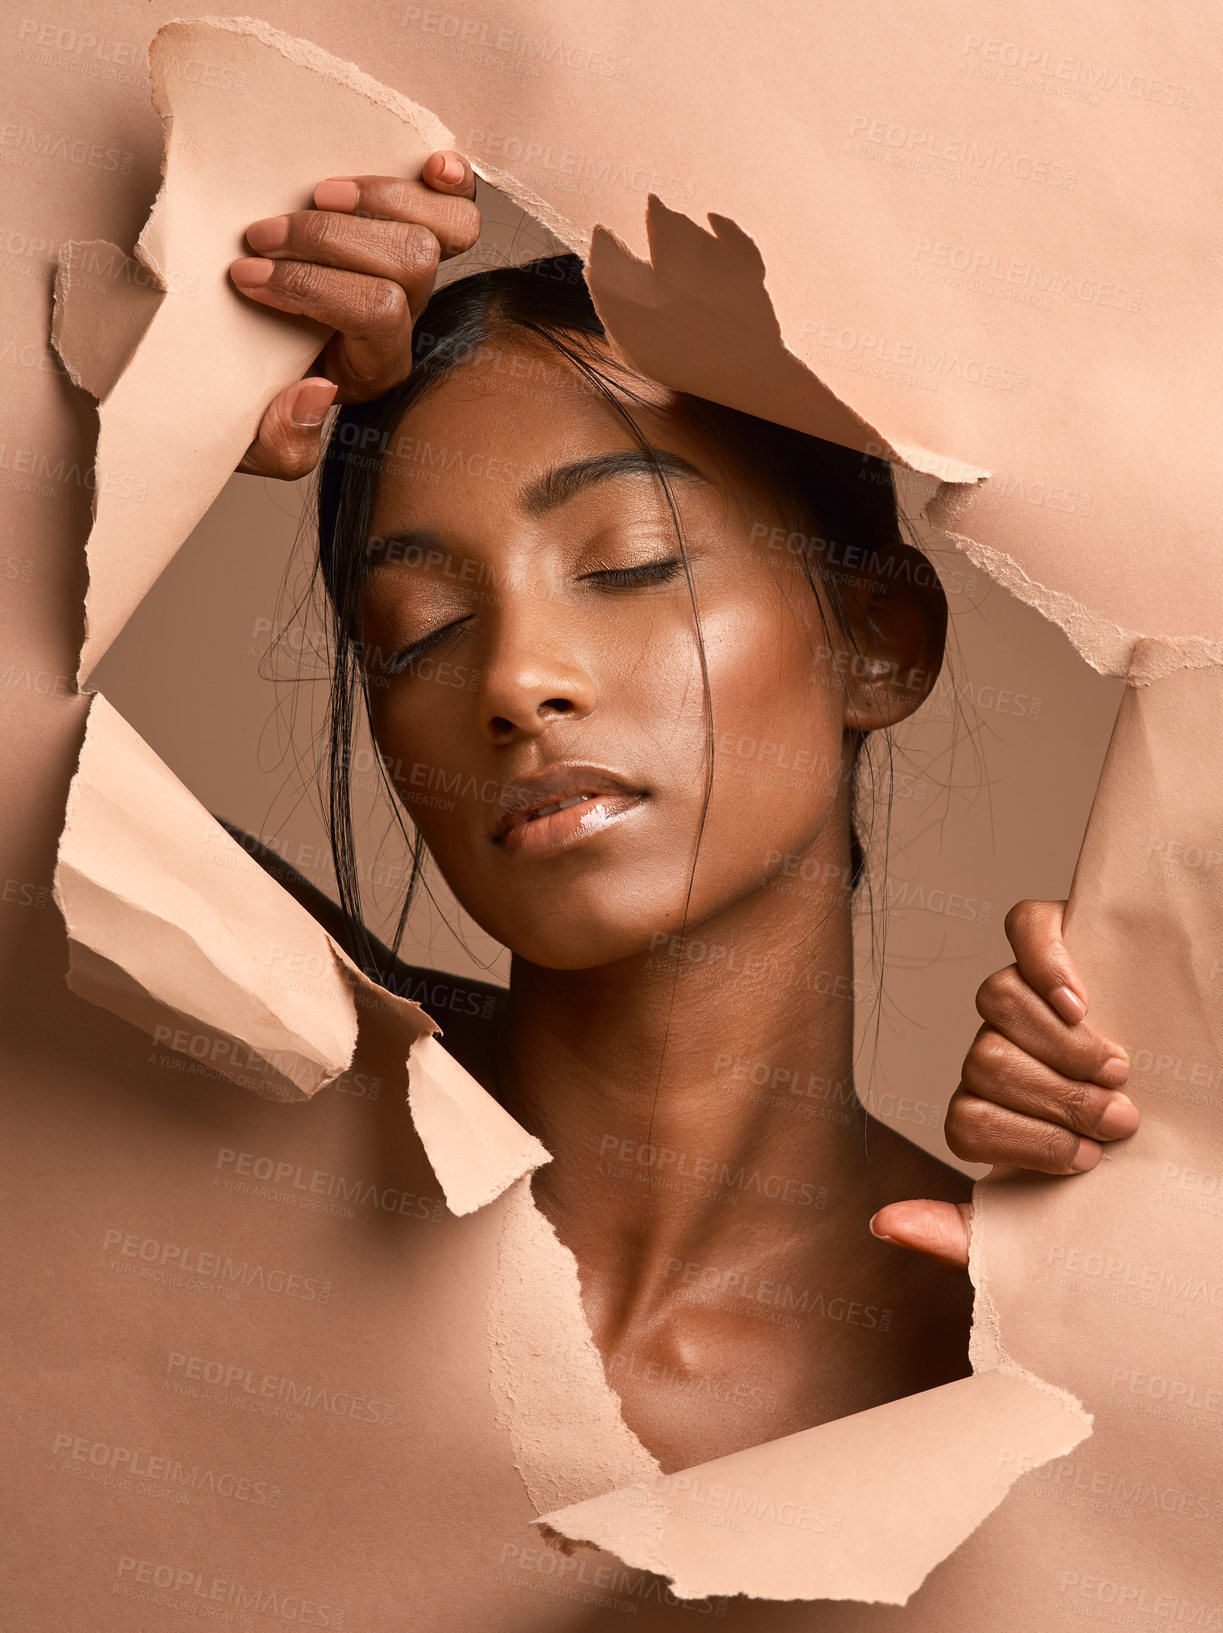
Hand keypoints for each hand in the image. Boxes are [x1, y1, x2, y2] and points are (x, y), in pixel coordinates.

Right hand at [229, 150, 479, 479]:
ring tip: (315, 197)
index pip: (374, 314)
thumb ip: (280, 443)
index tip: (244, 278)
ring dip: (375, 200)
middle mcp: (404, 319)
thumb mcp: (249, 441)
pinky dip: (449, 183)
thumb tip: (319, 392)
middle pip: (410, 264)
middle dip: (328, 241)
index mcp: (373, 367)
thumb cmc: (238, 385)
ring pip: (439, 231)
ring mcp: (413, 271)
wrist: (227, 346)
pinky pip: (458, 206)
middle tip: (261, 236)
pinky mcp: (413, 228)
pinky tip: (430, 166)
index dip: (311, 286)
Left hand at [870, 899, 1137, 1269]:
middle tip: (1118, 1116)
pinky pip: (1025, 929)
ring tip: (1115, 1068)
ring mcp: (1019, 990)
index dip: (1025, 1144)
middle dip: (1058, 1098)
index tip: (1087, 1159)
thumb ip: (966, 1230)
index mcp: (988, 1109)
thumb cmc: (1110, 1146)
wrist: (1180, 1087)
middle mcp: (995, 1046)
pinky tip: (1080, 1002)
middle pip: (986, 1061)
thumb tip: (882, 1225)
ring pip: (997, 1000)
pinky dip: (1047, 965)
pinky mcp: (1048, 935)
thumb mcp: (1048, 1205)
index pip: (965, 1123)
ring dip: (1061, 1044)